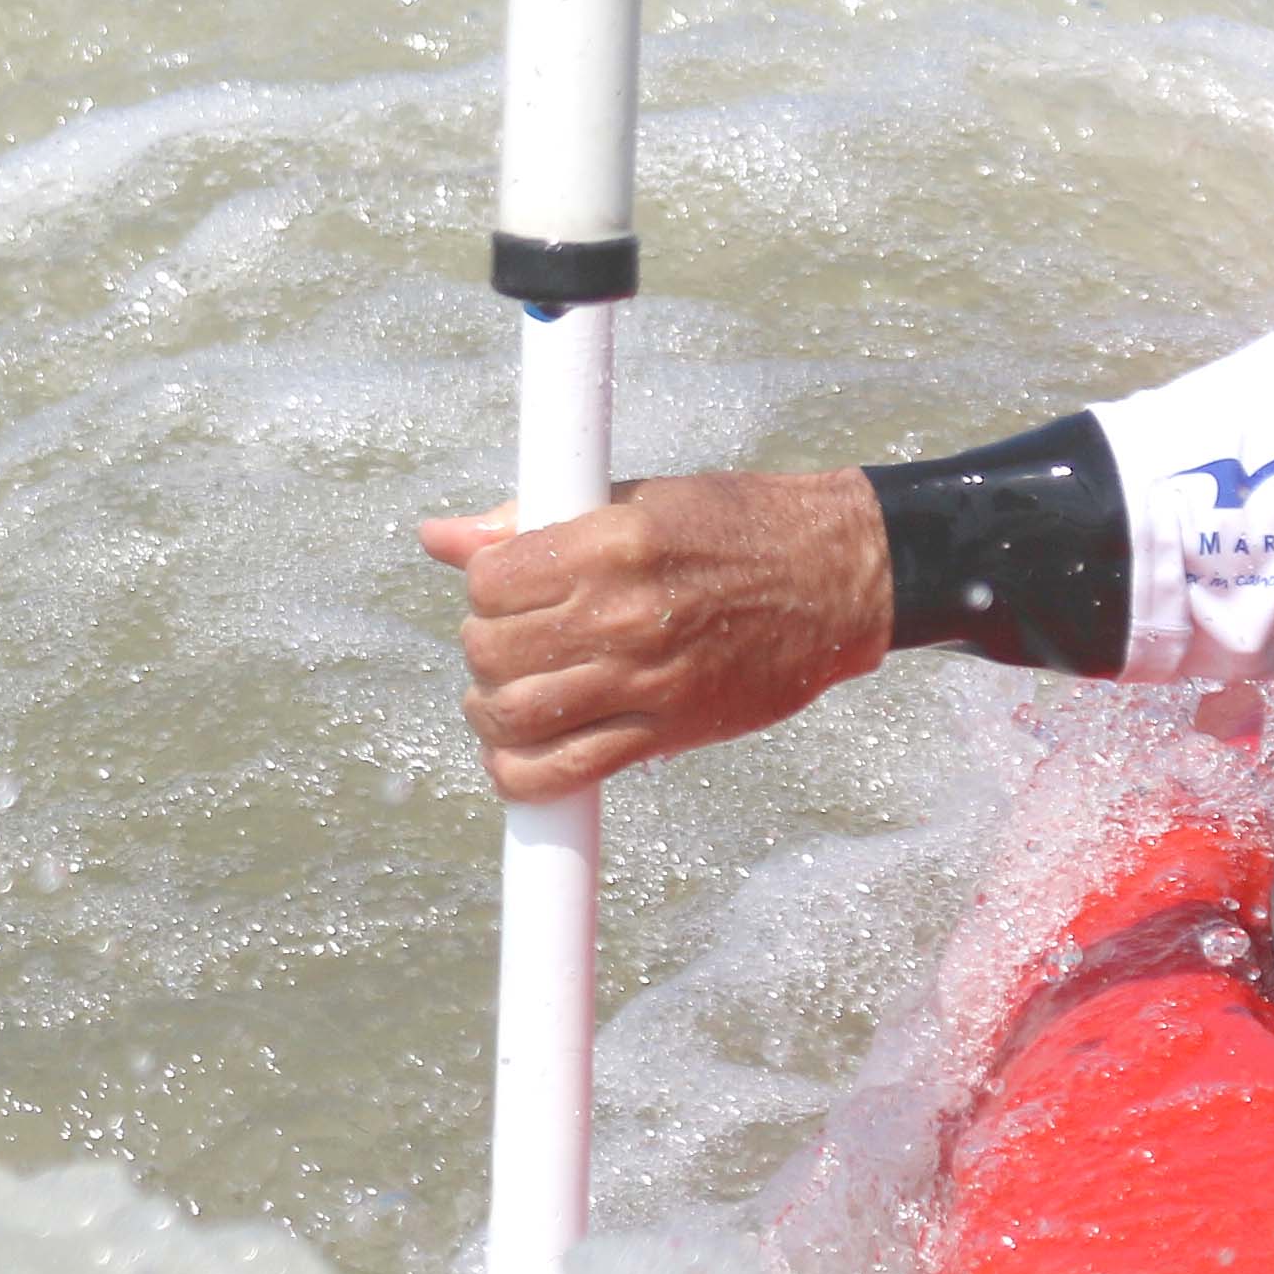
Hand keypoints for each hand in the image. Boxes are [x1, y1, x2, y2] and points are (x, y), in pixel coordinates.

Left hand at [421, 472, 892, 800]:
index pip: (489, 580)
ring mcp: (643, 679)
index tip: (506, 591)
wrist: (836, 582)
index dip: (484, 587)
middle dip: (485, 648)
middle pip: (490, 649)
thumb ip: (534, 521)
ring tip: (509, 696)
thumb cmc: (738, 528)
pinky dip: (519, 773)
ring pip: (512, 713)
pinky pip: (560, 773)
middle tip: (512, 643)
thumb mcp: (638, 500)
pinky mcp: (664, 733)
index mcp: (612, 542)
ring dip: (491, 711)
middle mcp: (622, 614)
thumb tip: (437, 537)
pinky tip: (522, 751)